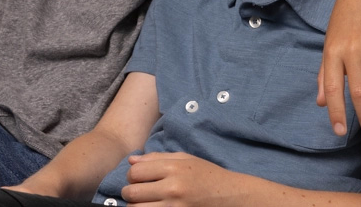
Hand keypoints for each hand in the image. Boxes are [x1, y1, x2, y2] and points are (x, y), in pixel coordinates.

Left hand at [122, 152, 242, 206]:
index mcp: (174, 168)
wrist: (231, 197)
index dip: (132, 175)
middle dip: (129, 192)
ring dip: (135, 206)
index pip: (135, 172)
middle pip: (132, 192)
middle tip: (135, 192)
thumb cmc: (207, 175)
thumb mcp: (185, 159)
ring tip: (143, 203)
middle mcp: (173, 189)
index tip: (137, 178)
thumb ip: (157, 158)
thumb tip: (131, 161)